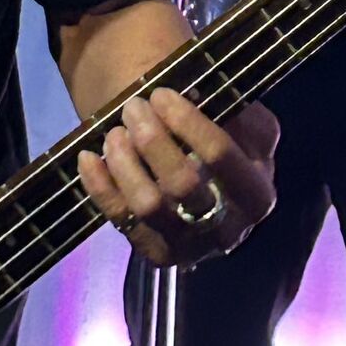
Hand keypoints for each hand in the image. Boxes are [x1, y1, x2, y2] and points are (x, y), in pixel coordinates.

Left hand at [78, 91, 277, 266]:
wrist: (207, 180)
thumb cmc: (222, 139)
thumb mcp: (239, 123)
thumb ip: (226, 108)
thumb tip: (189, 91)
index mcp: (257, 192)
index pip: (220, 153)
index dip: (187, 121)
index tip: (161, 94)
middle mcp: (229, 228)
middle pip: (183, 182)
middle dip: (152, 140)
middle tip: (132, 107)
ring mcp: (191, 246)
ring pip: (149, 205)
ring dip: (125, 163)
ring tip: (113, 131)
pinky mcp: (157, 253)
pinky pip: (122, 221)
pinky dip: (101, 186)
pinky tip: (88, 157)